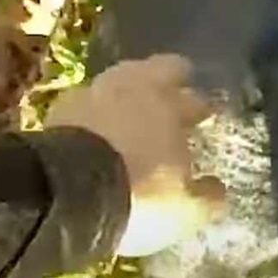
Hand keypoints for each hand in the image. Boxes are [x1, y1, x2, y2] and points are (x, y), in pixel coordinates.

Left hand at [47, 54, 212, 256]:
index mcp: (170, 105)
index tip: (207, 116)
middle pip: (160, 69)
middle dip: (172, 80)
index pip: (195, 97)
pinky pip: (89, 102)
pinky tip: (99, 129)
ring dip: (131, 93)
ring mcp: (94, 93)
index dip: (203, 108)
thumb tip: (217, 188)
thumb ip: (207, 197)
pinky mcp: (60, 109)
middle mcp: (134, 88)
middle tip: (176, 98)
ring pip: (121, 80)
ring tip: (135, 112)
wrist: (64, 195)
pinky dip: (98, 112)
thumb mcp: (184, 209)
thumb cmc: (137, 194)